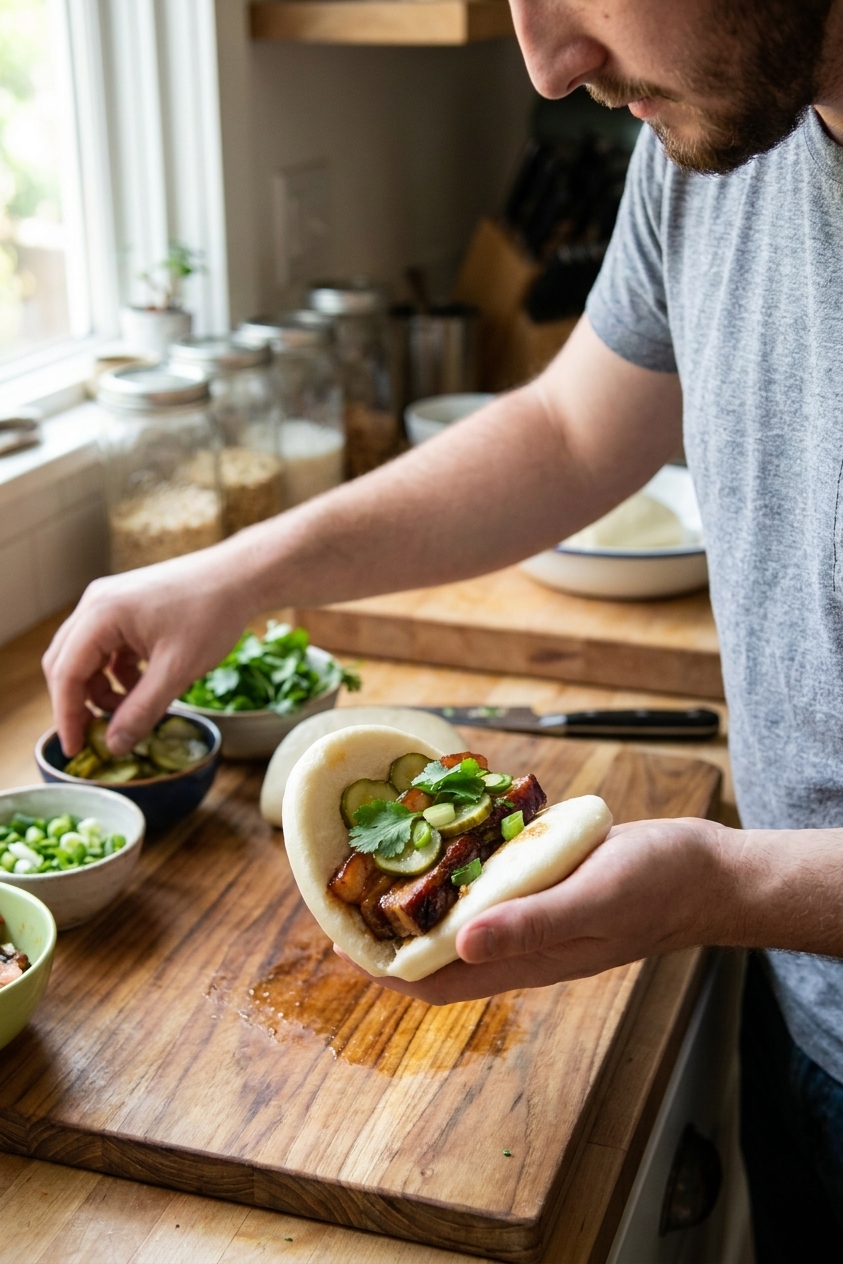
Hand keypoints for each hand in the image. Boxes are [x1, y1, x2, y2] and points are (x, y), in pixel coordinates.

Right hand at [42, 544, 254, 757]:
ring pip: (86, 656)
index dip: (67, 716)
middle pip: (67, 664)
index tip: (75, 750)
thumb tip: (113, 746)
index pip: (65, 674)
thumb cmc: (212, 614)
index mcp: (101, 615)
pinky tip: (143, 687)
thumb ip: (142, 711)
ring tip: (130, 711)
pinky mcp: (126, 606)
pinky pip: (107, 646)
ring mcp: (110, 602)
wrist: (240, 576)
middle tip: (97, 736)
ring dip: (101, 688)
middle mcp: (96, 603)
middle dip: (80, 703)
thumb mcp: (177, 670)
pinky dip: (117, 672)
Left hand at [340, 817, 733, 1003]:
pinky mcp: (541, 881)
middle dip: (387, 927)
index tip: (339, 940)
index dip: (383, 970)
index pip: (434, 984)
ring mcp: (528, 911)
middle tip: (349, 882)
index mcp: (525, 960)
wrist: (703, 870)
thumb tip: (460, 945)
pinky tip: (445, 825)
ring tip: (382, 850)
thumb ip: (531, 925)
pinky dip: (459, 860)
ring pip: (457, 911)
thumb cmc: (656, 887)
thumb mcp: (593, 902)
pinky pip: (487, 878)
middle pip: (434, 948)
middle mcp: (517, 941)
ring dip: (418, 891)